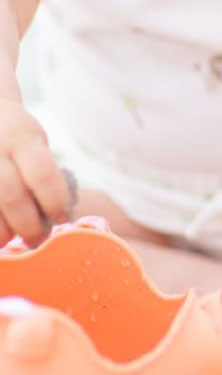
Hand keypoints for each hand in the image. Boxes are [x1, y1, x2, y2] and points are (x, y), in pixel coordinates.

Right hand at [0, 99, 70, 246]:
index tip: (62, 218)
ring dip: (1, 231)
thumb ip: (41, 172)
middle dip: (27, 225)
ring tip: (8, 239)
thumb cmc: (13, 134)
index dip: (55, 202)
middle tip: (35, 240)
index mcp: (21, 137)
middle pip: (11, 196)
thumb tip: (53, 217)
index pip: (42, 175)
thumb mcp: (32, 140)